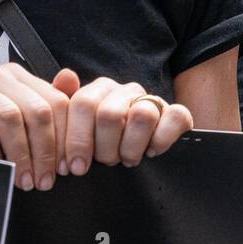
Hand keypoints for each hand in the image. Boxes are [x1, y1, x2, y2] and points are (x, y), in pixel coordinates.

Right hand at [0, 62, 73, 190]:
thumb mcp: (9, 114)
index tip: (66, 168)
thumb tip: (75, 89)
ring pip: (9, 115)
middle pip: (36, 110)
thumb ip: (43, 107)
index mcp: (18, 76)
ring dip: (20, 154)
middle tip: (43, 181)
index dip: (65, 137)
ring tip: (22, 180)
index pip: (56, 101)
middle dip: (45, 150)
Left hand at [59, 74, 192, 174]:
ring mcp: (152, 101)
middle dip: (104, 148)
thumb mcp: (77, 127)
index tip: (75, 167)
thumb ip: (65, 101)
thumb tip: (65, 76)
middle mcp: (126, 91)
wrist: (140, 151)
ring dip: (131, 147)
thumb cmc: (102, 142)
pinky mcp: (177, 114)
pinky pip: (175, 118)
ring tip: (127, 159)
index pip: (83, 104)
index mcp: (100, 90)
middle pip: (109, 114)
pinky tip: (152, 152)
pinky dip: (162, 140)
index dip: (77, 139)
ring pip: (142, 116)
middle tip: (106, 162)